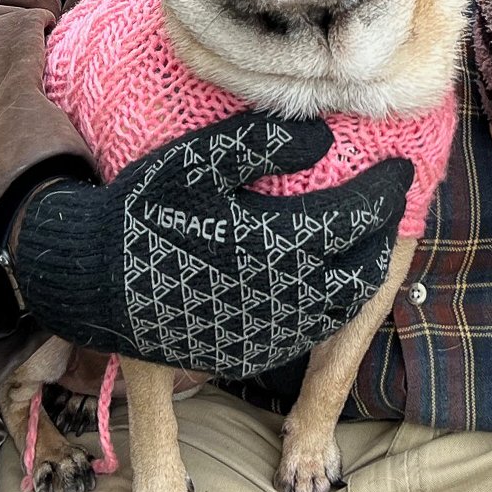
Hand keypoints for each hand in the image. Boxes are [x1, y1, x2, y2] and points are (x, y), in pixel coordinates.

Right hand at [8, 113, 412, 376]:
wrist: (89, 282)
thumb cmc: (143, 210)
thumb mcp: (198, 160)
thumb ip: (264, 142)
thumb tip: (325, 137)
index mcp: (274, 242)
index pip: (355, 217)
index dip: (386, 191)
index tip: (402, 168)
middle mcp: (280, 296)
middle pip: (362, 270)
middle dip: (383, 237)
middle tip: (389, 207)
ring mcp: (265, 333)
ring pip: (340, 309)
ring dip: (362, 274)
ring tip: (366, 243)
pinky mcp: (247, 355)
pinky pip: (307, 334)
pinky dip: (329, 306)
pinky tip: (323, 281)